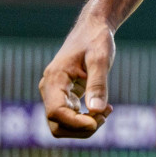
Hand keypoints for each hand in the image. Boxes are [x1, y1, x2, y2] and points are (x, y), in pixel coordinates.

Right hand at [39, 14, 115, 137]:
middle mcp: (49, 89)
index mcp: (54, 79)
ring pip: (62, 125)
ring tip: (106, 112)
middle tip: (105, 115)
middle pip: (57, 125)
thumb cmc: (96, 40)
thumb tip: (96, 111)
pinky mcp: (64, 96)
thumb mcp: (100, 58)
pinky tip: (104, 109)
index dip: (75, 123)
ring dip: (84, 126)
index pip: (55, 112)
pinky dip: (85, 120)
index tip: (98, 120)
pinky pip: (70, 117)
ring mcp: (54, 94)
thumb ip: (98, 84)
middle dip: (81, 128)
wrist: (92, 28)